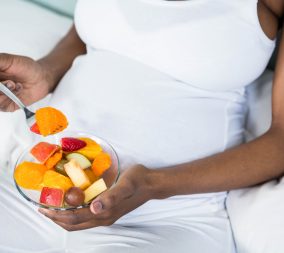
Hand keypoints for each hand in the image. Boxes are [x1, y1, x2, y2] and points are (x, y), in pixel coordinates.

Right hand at [0, 53, 55, 111]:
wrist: (43, 78)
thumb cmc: (27, 68)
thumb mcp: (9, 60)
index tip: (0, 80)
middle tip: (9, 81)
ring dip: (3, 91)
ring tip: (13, 83)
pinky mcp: (6, 106)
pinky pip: (1, 106)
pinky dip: (8, 98)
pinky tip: (17, 90)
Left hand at [39, 165, 153, 230]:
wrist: (151, 183)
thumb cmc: (138, 180)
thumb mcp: (125, 185)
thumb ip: (111, 197)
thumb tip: (95, 208)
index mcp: (105, 213)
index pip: (75, 218)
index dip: (57, 215)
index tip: (43, 208)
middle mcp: (103, 217)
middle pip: (74, 224)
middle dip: (56, 218)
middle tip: (42, 209)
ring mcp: (106, 216)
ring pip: (80, 223)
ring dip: (64, 217)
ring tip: (52, 208)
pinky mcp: (109, 211)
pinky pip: (86, 217)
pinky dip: (74, 214)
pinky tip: (71, 204)